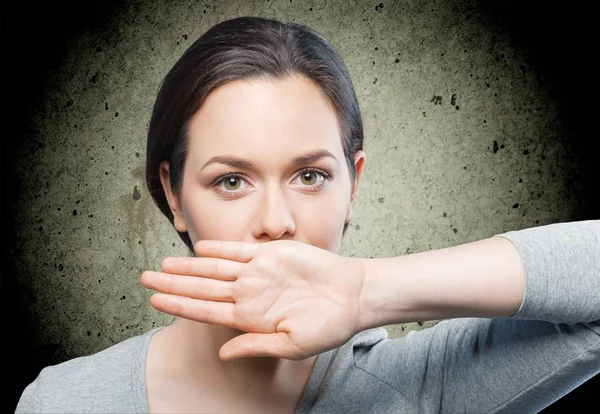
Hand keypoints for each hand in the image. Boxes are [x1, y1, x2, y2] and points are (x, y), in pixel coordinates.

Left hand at [140, 239, 366, 360]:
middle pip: (201, 288)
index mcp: (250, 318)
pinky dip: (218, 250)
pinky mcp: (272, 255)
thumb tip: (223, 353)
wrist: (352, 295)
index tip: (155, 301)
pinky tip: (198, 249)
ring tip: (162, 265)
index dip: (179, 305)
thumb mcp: (292, 346)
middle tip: (144, 279)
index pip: (205, 311)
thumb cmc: (328, 325)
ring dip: (187, 267)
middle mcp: (249, 294)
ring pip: (214, 269)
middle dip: (172, 284)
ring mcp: (258, 273)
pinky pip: (239, 251)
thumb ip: (255, 346)